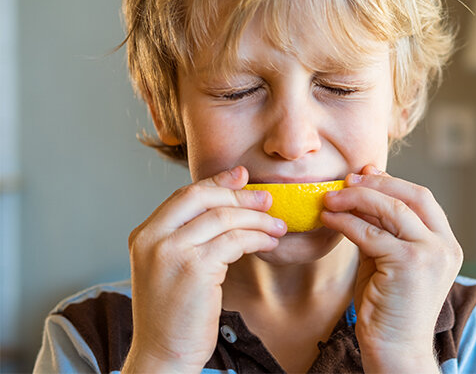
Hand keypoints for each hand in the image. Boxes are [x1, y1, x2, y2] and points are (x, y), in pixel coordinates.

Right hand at [122, 166, 285, 372]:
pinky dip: (257, 237)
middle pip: (202, 197)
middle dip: (240, 195)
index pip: (184, 195)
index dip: (217, 181)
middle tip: (267, 200)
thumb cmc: (174, 314)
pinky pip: (235, 240)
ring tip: (276, 226)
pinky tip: (269, 243)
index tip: (242, 176)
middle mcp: (153, 239)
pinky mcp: (194, 269)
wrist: (164, 355)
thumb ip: (188, 236)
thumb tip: (225, 204)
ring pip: (223, 217)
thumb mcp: (171, 267)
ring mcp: (171, 252)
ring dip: (257, 219)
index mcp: (144, 234)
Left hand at [321, 165, 462, 372]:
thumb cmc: (389, 307)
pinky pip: (371, 233)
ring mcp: (430, 254)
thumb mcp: (388, 259)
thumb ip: (382, 228)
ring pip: (392, 209)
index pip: (422, 199)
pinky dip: (347, 221)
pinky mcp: (409, 264)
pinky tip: (329, 218)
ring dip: (357, 198)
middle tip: (347, 180)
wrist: (395, 350)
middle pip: (413, 195)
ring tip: (331, 197)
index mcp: (446, 244)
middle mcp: (445, 246)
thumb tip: (363, 188)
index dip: (392, 182)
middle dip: (377, 183)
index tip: (364, 175)